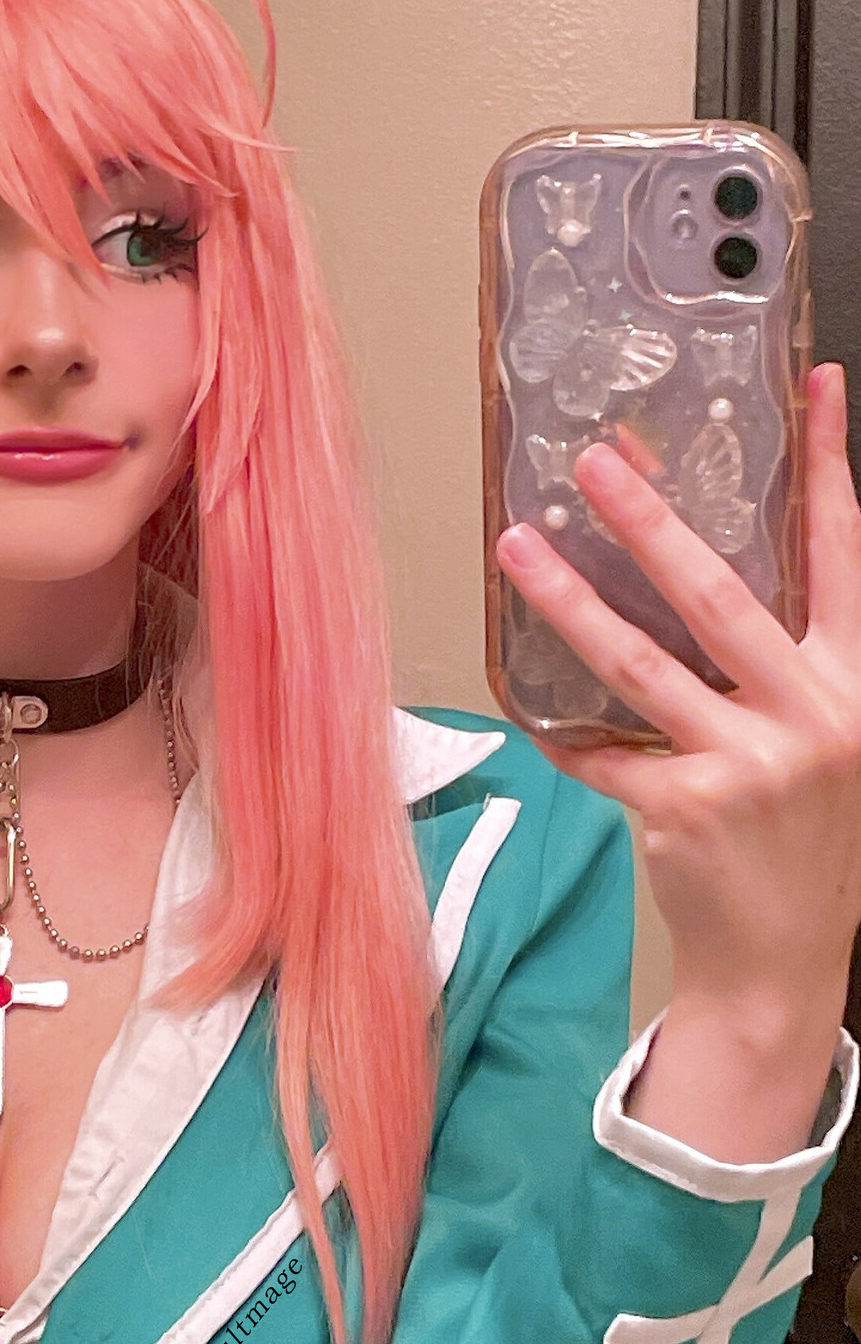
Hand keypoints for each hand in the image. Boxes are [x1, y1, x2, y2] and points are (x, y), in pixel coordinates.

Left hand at [495, 363, 860, 1036]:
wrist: (784, 958)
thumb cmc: (806, 839)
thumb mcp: (832, 739)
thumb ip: (793, 664)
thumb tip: (706, 572)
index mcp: (858, 686)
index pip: (845, 555)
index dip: (830, 465)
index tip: (815, 385)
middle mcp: (814, 717)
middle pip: (720, 594)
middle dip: (650, 520)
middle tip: (595, 461)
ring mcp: (748, 765)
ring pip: (638, 660)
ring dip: (568, 598)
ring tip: (516, 546)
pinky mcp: (682, 809)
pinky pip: (599, 747)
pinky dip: (559, 722)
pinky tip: (525, 695)